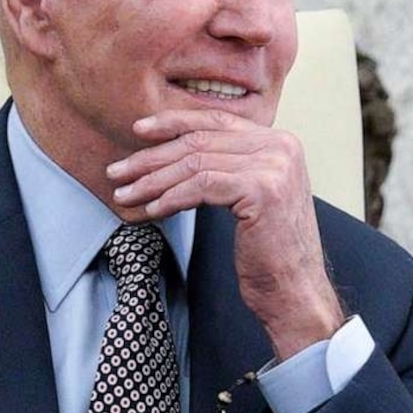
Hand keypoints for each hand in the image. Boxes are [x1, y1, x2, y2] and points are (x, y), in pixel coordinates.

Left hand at [105, 109, 341, 353]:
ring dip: (152, 181)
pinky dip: (170, 198)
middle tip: (117, 171)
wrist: (295, 291)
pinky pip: (200, 186)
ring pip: (195, 164)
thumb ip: (226, 166)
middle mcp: (280, 146)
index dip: (173, 123)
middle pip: (200, 142)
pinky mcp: (261, 190)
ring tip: (126, 194)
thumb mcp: (249, 195)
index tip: (137, 131)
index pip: (215, 120)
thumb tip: (171, 151)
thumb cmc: (269, 251)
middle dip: (151, 157)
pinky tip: (151, 210)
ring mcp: (274, 166)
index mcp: (279, 141)